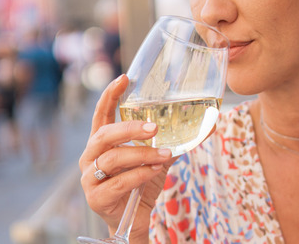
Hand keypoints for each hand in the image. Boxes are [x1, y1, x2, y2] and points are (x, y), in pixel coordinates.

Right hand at [78, 75, 175, 238]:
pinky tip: (155, 170)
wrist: (133, 220)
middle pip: (105, 135)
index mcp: (101, 142)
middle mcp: (90, 157)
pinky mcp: (96, 198)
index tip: (124, 78)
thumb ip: (173, 142)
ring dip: (142, 154)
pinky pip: (119, 182)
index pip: (101, 114)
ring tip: (163, 153)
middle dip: (129, 128)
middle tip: (153, 127)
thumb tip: (209, 125)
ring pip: (114, 158)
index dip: (110, 95)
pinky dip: (140, 174)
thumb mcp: (157, 159)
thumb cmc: (141, 184)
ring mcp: (89, 177)